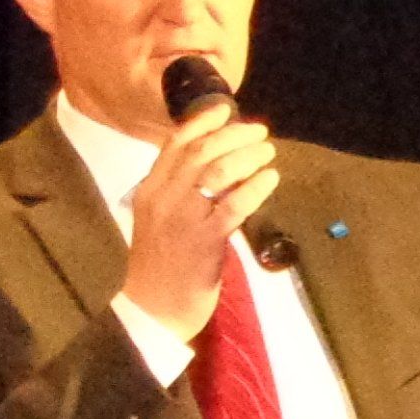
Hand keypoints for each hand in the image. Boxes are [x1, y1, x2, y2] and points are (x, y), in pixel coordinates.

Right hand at [123, 102, 279, 341]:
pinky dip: (255, 187)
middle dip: (234, 134)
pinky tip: (270, 178)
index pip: (174, 144)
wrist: (150, 309)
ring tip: (268, 152)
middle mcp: (163, 197)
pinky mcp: (205, 240)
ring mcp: (183, 218)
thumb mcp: (158, 220)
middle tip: (259, 132)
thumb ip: (176, 192)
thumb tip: (211, 166)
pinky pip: (234, 205)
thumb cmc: (159, 265)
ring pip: (218, 171)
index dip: (202, 121)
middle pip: (201, 150)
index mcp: (149, 190)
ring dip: (248, 156)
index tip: (225, 109)